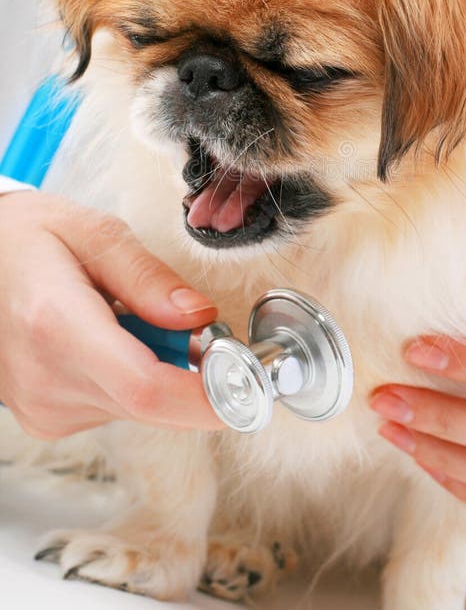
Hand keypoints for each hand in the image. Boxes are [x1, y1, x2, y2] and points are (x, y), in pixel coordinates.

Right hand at [0, 191, 221, 437]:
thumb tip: (201, 317)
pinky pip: (117, 407)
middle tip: (197, 326)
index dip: (208, 396)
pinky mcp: (48, 418)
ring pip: (139, 407)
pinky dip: (133, 377)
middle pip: (152, 403)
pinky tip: (108, 339)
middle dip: (194, 372)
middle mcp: (47, 379)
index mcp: (55, 324)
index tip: (251, 381)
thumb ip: (148, 278)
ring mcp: (44, 406)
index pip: (147, 389)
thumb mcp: (92, 231)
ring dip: (161, 370)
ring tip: (130, 318)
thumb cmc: (28, 238)